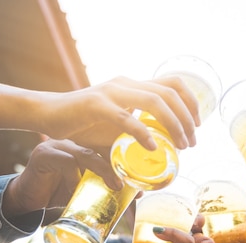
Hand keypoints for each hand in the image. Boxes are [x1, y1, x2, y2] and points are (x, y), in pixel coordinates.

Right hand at [2, 138, 121, 219]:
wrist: (27, 201)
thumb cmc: (57, 194)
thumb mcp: (84, 191)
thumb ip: (102, 189)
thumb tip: (132, 200)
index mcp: (83, 147)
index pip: (107, 149)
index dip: (123, 165)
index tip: (137, 185)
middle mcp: (72, 143)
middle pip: (100, 149)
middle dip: (117, 167)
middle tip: (126, 184)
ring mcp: (57, 146)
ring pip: (86, 154)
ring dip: (102, 170)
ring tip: (113, 186)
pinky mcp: (44, 154)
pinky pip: (66, 162)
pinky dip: (74, 177)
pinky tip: (75, 189)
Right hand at [39, 76, 198, 152]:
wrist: (48, 114)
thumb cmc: (82, 123)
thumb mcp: (115, 126)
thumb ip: (135, 133)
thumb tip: (157, 155)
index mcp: (132, 86)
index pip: (172, 83)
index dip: (191, 102)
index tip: (197, 125)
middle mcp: (125, 84)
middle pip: (170, 92)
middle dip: (187, 117)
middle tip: (191, 142)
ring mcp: (112, 92)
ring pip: (154, 101)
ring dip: (173, 124)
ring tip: (179, 145)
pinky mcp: (96, 106)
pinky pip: (126, 118)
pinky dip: (143, 133)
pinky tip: (153, 147)